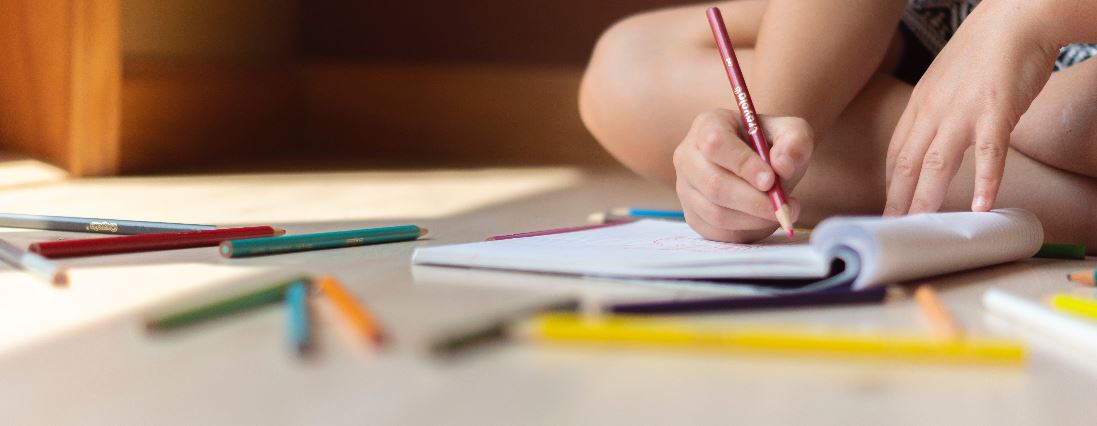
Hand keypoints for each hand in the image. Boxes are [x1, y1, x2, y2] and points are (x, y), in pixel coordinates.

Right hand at [674, 109, 812, 242]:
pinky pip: (716, 231)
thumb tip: (782, 165)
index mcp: (708, 124)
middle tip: (782, 206)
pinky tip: (762, 219)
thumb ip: (795, 142)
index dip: (743, 164)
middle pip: (714, 184)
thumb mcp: (791, 133)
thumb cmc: (771, 146)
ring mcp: (685, 188)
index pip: (715, 144)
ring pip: (715, 213)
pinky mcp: (692, 215)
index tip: (770, 180)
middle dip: (753, 200)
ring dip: (753, 218)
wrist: (759, 168)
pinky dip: (745, 231)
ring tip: (778, 211)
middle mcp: (688, 155)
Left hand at [885, 2, 1059, 214]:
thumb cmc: (985, 52)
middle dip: (899, 200)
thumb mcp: (944, 83)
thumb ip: (935, 113)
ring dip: (928, 198)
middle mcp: (934, 110)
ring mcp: (963, 112)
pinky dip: (985, 181)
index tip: (888, 210)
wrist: (1016, 19)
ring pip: (938, 163)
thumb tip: (932, 143)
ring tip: (923, 227)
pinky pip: (989, 153)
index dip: (890, 185)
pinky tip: (983, 206)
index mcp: (920, 104)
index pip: (896, 153)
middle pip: (908, 164)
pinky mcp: (995, 111)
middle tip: (894, 229)